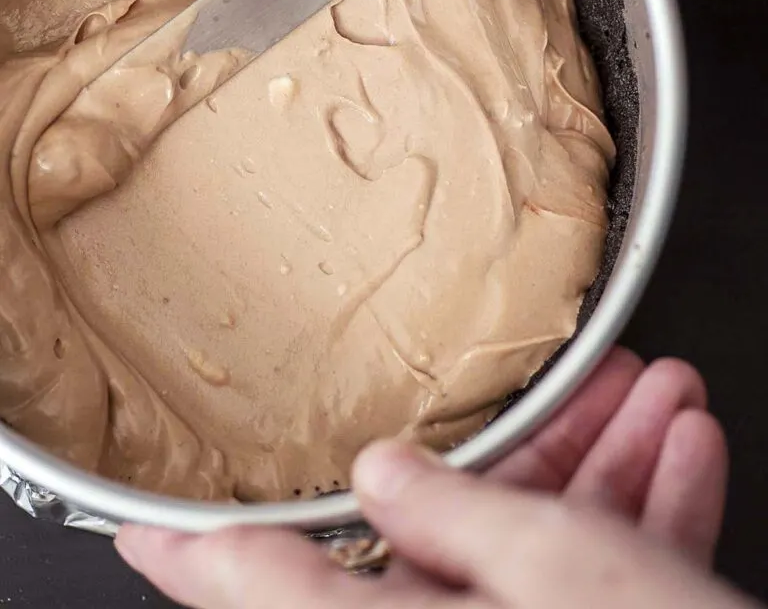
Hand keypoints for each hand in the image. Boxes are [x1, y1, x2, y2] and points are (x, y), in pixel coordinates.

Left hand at [114, 349, 742, 607]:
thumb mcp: (561, 575)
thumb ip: (460, 519)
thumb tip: (384, 478)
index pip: (263, 588)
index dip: (191, 554)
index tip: (135, 522)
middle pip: (447, 541)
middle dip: (532, 443)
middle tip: (573, 382)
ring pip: (538, 546)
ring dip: (608, 464)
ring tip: (656, 394)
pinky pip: (592, 577)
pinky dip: (640, 516)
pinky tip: (683, 452)